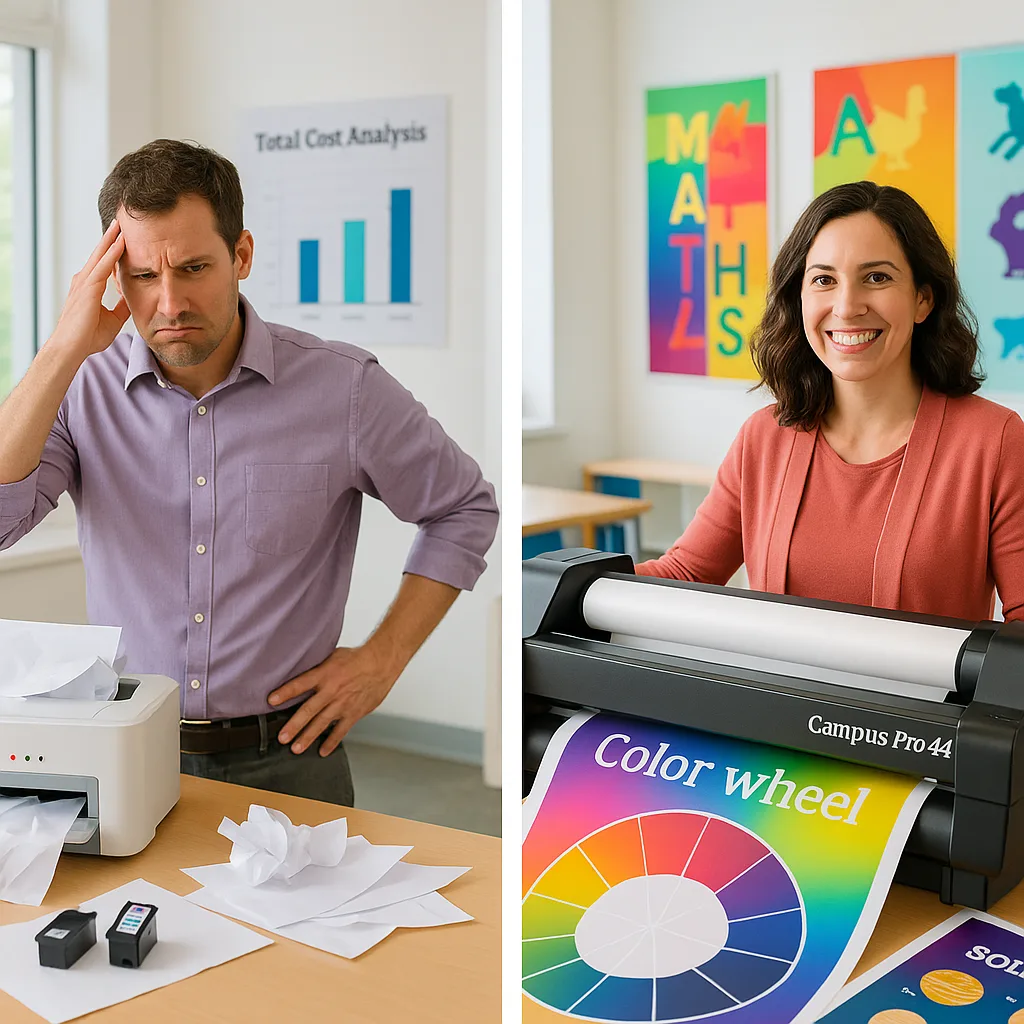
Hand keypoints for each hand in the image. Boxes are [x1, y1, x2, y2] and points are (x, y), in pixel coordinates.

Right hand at [50, 220, 129, 357]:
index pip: (104, 264)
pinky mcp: (87, 289)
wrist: (72, 348)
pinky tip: (120, 243)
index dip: (113, 250)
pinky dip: (111, 254)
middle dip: (110, 237)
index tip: (123, 237)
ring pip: (100, 256)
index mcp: (89, 287)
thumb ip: (121, 306)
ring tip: (121, 224)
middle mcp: (84, 281)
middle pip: (100, 254)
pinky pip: (102, 267)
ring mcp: (84, 283)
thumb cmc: (88, 336)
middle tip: (120, 221)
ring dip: (111, 240)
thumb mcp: (113, 319)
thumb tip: (133, 298)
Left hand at [267, 645, 401, 755]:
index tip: (271, 701)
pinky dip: (332, 742)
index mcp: (324, 674)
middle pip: (309, 710)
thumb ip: (317, 668)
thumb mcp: (333, 656)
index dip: (285, 692)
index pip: (301, 683)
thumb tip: (300, 672)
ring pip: (322, 723)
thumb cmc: (357, 658)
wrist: (381, 663)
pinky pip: (341, 730)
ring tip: (296, 748)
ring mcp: (343, 703)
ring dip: (308, 736)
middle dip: (294, 725)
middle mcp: (332, 690)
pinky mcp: (354, 712)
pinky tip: (322, 751)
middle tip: (282, 738)